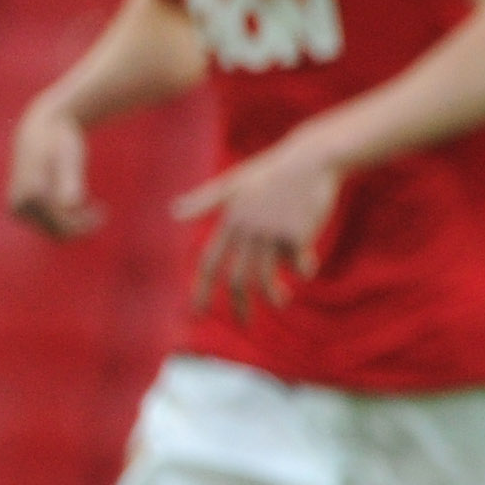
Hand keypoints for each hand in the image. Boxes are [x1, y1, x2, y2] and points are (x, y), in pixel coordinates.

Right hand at [6, 101, 103, 239]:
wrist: (40, 130)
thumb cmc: (60, 141)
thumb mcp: (69, 158)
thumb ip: (70, 180)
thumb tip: (70, 206)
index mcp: (28, 196)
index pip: (60, 226)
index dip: (84, 225)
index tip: (102, 211)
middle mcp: (17, 206)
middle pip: (57, 233)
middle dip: (80, 227)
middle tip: (101, 213)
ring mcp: (17, 210)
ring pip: (52, 233)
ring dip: (75, 226)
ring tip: (96, 211)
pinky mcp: (21, 209)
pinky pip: (48, 226)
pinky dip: (67, 222)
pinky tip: (84, 208)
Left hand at [174, 136, 341, 321]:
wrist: (311, 160)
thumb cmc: (272, 170)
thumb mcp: (234, 182)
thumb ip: (205, 200)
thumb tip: (173, 212)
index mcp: (230, 220)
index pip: (209, 262)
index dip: (201, 290)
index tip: (197, 314)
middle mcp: (248, 229)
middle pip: (237, 278)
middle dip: (239, 306)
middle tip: (243, 324)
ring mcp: (273, 232)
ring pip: (268, 277)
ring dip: (274, 296)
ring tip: (281, 302)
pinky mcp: (297, 234)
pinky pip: (299, 265)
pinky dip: (303, 269)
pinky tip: (308, 265)